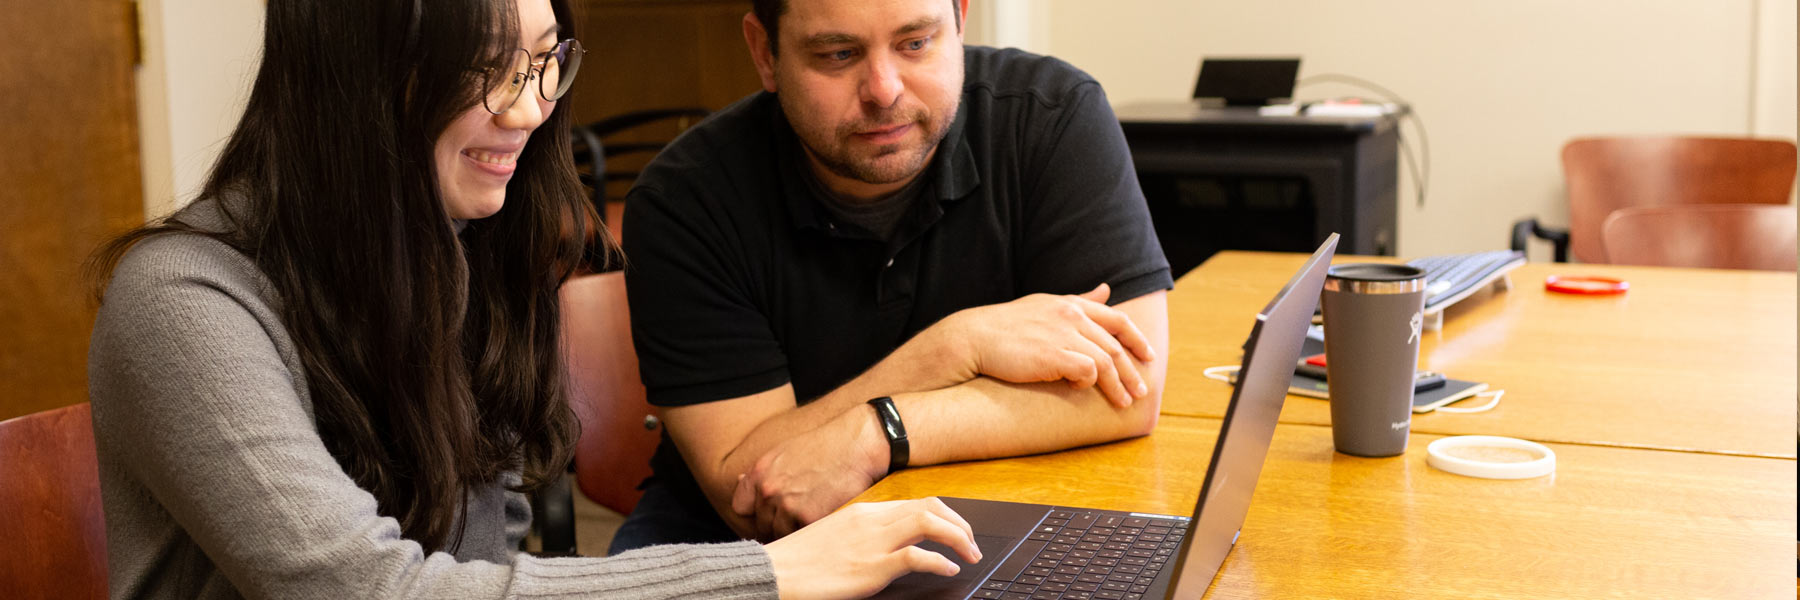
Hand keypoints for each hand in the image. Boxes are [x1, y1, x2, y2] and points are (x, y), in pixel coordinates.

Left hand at [732, 407, 884, 539]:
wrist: (859, 444)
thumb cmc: (827, 446)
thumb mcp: (785, 451)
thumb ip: (763, 472)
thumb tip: (740, 481)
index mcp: (759, 472)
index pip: (741, 507)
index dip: (756, 513)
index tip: (770, 515)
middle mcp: (768, 490)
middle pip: (762, 525)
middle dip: (777, 525)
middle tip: (798, 521)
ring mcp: (788, 506)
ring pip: (781, 535)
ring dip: (795, 533)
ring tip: (812, 525)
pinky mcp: (810, 518)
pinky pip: (802, 539)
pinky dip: (812, 536)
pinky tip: (824, 525)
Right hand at [764, 498, 980, 599]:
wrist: (775, 572)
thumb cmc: (799, 561)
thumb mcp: (835, 537)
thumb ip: (862, 534)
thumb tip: (887, 543)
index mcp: (864, 511)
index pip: (916, 502)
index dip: (945, 515)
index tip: (957, 529)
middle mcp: (873, 520)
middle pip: (931, 508)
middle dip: (960, 523)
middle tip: (972, 543)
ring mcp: (874, 542)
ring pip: (930, 524)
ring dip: (959, 538)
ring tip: (970, 555)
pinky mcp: (873, 567)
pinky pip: (919, 557)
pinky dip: (941, 562)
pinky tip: (949, 570)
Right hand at [937, 283, 1155, 406]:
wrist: (975, 337)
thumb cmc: (1007, 326)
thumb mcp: (1046, 304)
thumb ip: (1079, 300)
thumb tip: (1106, 289)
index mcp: (1071, 304)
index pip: (1118, 320)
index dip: (1138, 340)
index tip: (1149, 356)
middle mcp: (1071, 316)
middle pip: (1115, 346)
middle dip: (1132, 372)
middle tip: (1142, 390)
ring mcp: (1063, 335)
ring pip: (1106, 363)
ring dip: (1118, 386)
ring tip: (1123, 402)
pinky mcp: (1054, 356)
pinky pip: (1087, 373)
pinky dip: (1088, 384)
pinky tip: (1078, 390)